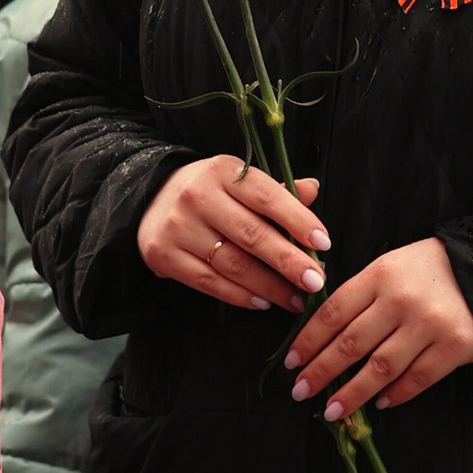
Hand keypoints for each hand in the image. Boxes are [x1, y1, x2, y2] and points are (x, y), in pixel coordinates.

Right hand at [137, 154, 327, 311]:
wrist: (149, 198)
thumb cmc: (209, 191)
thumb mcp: (238, 180)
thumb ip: (275, 190)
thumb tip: (312, 190)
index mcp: (222, 171)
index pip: (267, 196)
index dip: (298, 220)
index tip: (323, 242)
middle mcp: (198, 196)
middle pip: (252, 234)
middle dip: (289, 262)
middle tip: (315, 281)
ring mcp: (178, 227)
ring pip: (233, 264)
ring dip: (269, 286)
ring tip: (295, 298)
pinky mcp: (164, 255)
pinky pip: (209, 282)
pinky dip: (240, 296)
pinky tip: (263, 301)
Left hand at [287, 238, 472, 418]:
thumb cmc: (434, 269)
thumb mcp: (394, 265)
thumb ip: (364, 294)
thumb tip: (323, 332)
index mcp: (381, 274)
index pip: (334, 312)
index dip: (309, 340)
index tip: (292, 362)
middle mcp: (402, 300)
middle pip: (351, 344)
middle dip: (321, 371)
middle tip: (301, 391)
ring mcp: (429, 325)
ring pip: (380, 367)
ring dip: (352, 393)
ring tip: (331, 410)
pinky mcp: (455, 347)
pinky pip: (417, 378)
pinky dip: (395, 394)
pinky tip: (379, 403)